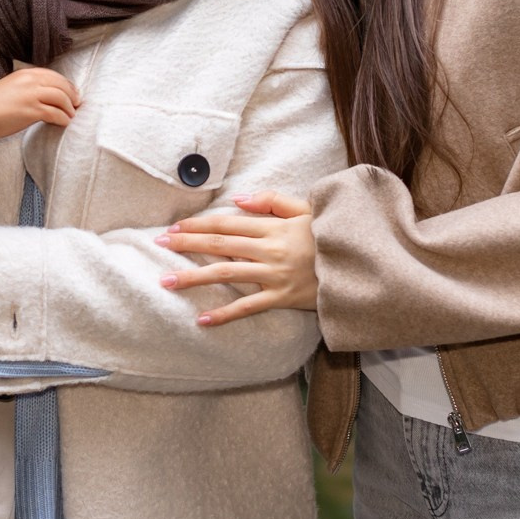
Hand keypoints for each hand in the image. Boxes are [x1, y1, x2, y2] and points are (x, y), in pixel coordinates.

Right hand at [0, 67, 79, 139]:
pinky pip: (55, 114)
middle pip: (62, 86)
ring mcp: (32, 96)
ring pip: (61, 99)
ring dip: (70, 109)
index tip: (73, 94)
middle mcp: (32, 81)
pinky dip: (63, 119)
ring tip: (70, 116)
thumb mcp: (12, 85)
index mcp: (27, 74)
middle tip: (76, 106)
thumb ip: (29, 86)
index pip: (55, 76)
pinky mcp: (31, 111)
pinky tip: (64, 123)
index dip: (68, 86)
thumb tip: (46, 95)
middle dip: (73, 97)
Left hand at [155, 190, 318, 326]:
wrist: (360, 265)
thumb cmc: (333, 236)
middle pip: (219, 244)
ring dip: (194, 277)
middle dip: (186, 244)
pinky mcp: (282, 297)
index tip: (174, 228)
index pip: (227, 224)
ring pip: (226, 273)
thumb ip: (273, 201)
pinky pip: (248, 306)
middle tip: (158, 245)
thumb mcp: (307, 209)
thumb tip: (238, 199)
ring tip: (167, 282)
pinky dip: (224, 314)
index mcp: (273, 227)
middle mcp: (269, 249)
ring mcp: (274, 274)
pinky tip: (202, 319)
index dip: (198, 225)